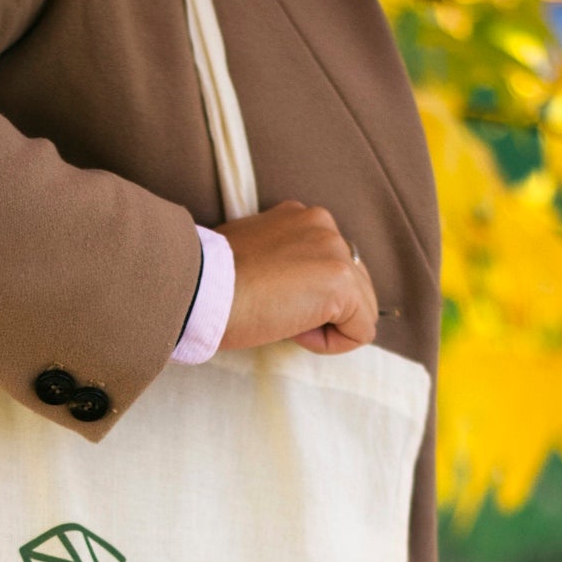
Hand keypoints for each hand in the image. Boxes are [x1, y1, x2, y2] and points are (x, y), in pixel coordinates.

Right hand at [217, 200, 378, 355]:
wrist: (199, 290)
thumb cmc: (211, 283)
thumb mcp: (252, 257)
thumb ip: (283, 263)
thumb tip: (296, 291)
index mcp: (302, 217)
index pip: (330, 265)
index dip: (305, 295)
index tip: (269, 299)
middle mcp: (325, 225)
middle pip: (355, 284)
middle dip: (322, 310)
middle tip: (275, 313)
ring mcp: (336, 252)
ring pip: (362, 308)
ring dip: (326, 325)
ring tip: (281, 320)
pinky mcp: (341, 283)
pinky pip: (360, 330)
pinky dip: (331, 344)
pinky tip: (294, 333)